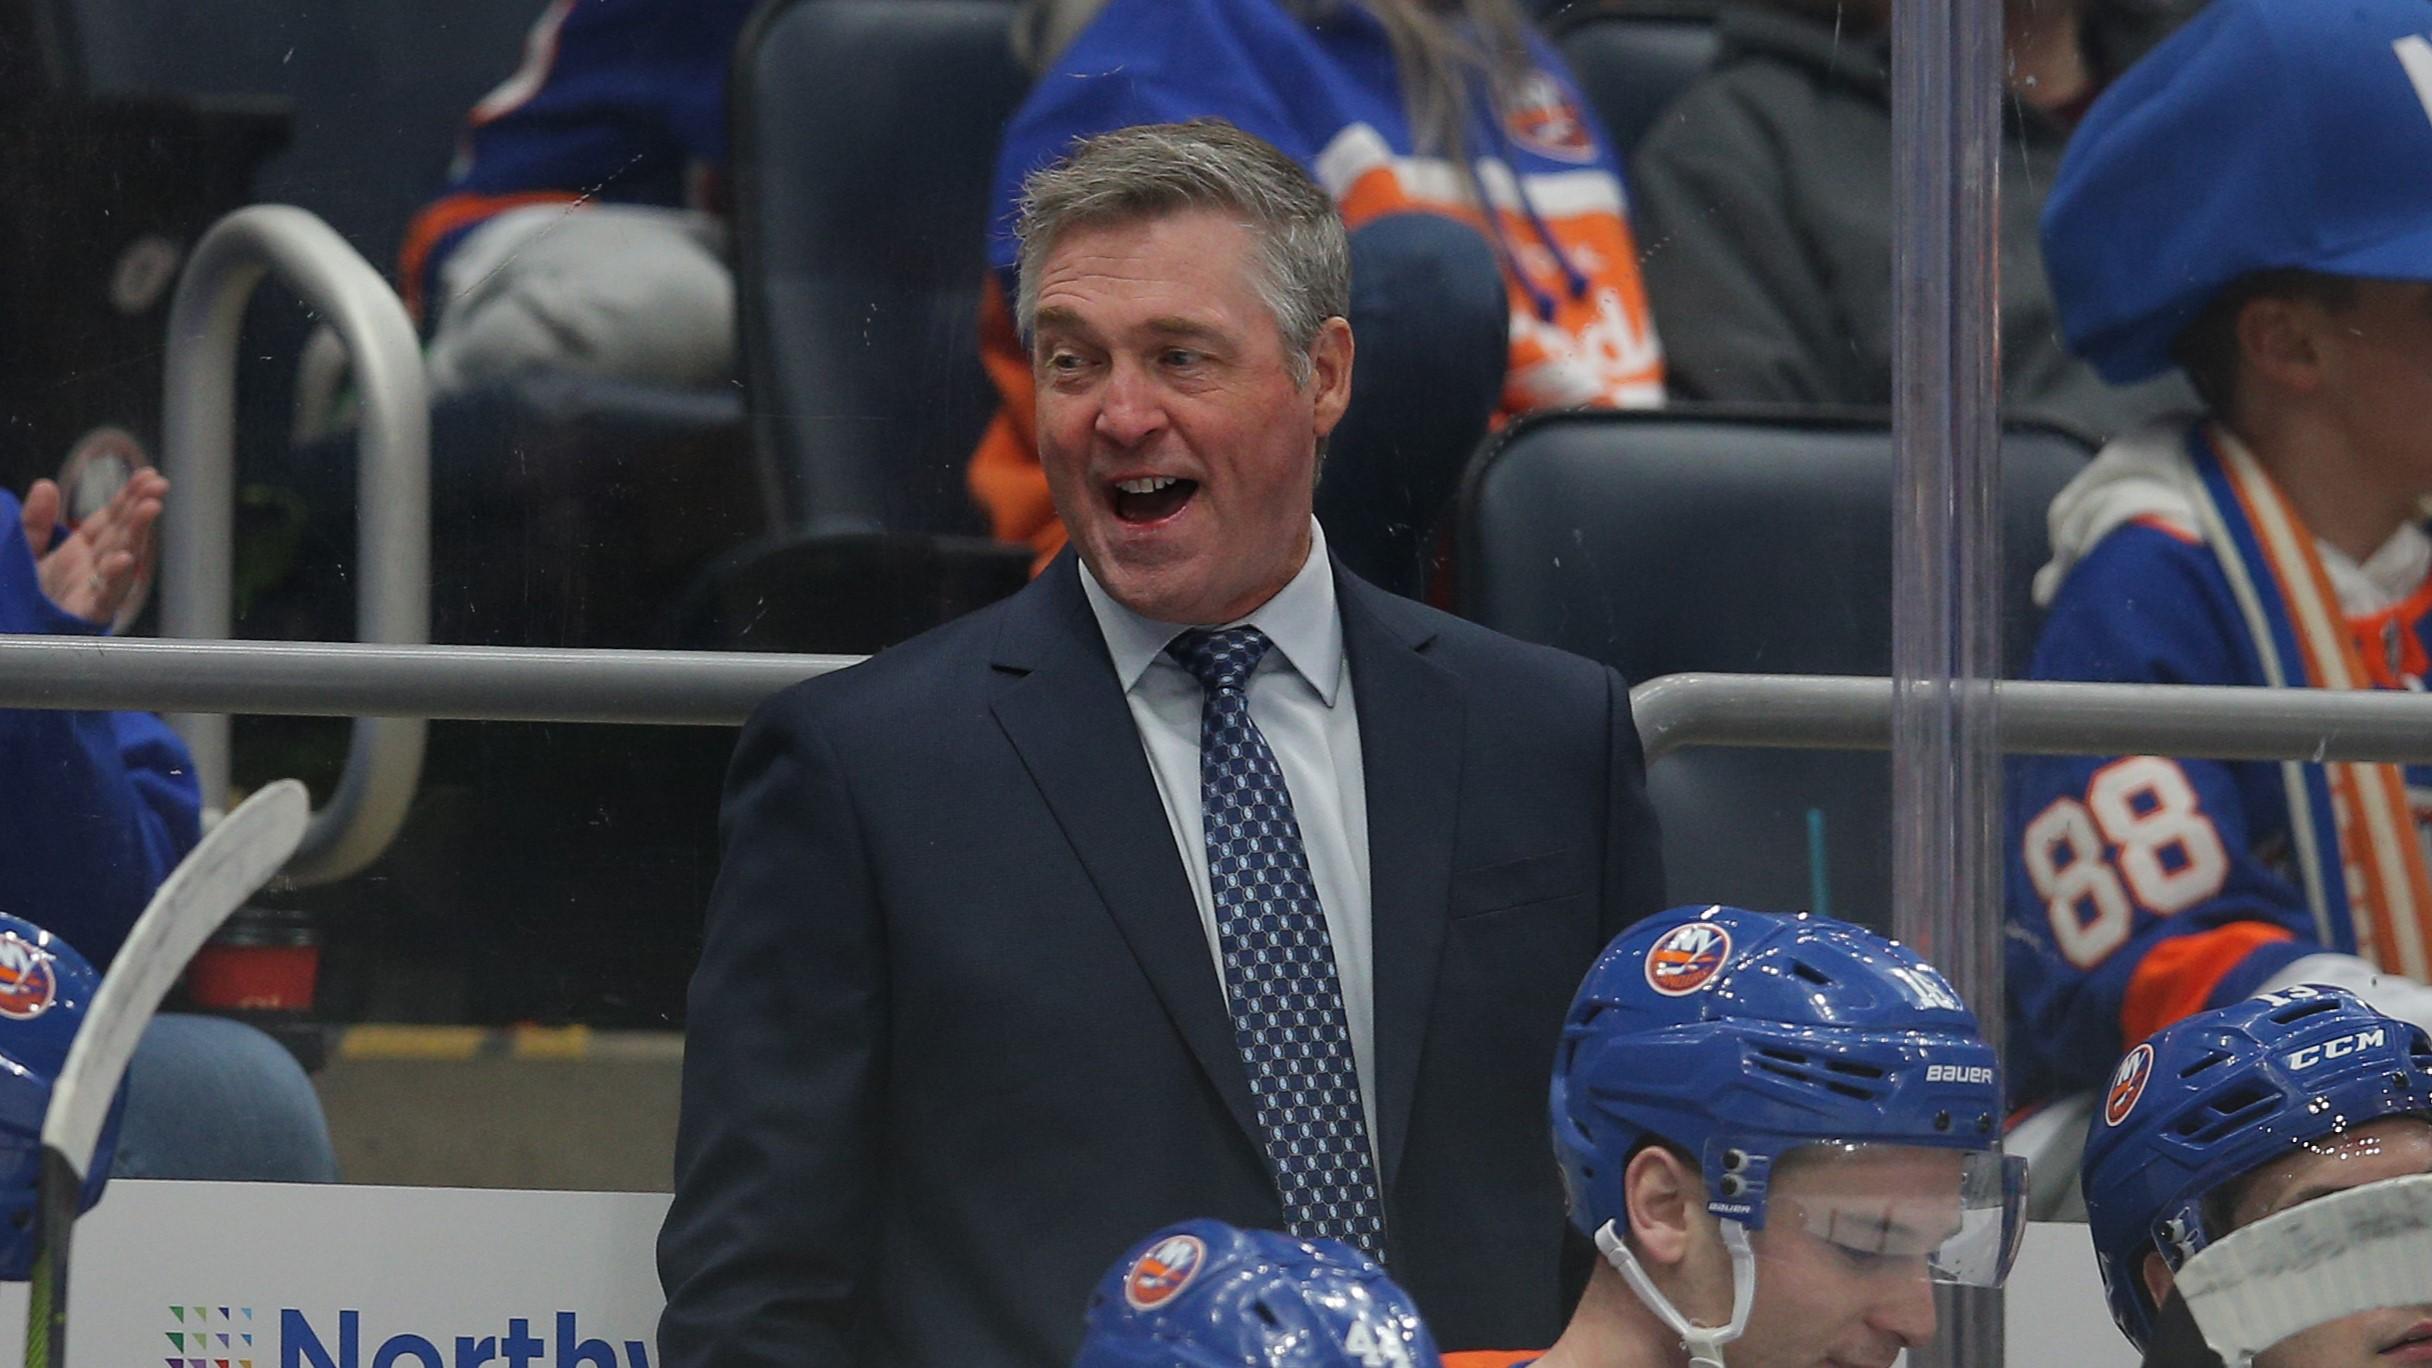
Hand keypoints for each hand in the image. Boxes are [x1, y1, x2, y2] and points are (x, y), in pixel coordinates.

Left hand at [20, 468, 167, 624]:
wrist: (13, 631)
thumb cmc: (21, 596)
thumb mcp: (22, 549)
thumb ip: (34, 521)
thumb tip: (46, 485)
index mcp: (80, 552)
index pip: (110, 519)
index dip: (128, 496)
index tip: (147, 475)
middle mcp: (93, 568)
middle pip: (122, 533)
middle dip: (141, 508)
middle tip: (159, 484)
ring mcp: (93, 590)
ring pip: (123, 557)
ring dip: (139, 532)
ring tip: (151, 507)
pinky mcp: (86, 614)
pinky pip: (106, 595)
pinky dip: (117, 578)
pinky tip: (125, 558)